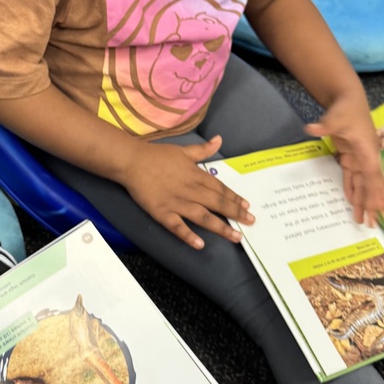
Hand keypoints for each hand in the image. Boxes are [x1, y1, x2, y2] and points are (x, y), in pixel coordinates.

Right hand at [120, 136, 253, 249]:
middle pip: (217, 203)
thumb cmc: (158, 155)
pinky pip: (177, 226)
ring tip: (236, 237)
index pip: (220, 188)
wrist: (132, 162)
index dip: (234, 198)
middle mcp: (190, 190)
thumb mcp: (183, 150)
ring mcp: (177, 203)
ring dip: (220, 227)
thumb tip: (220, 139)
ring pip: (203, 217)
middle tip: (251, 222)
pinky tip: (200, 244)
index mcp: (196, 175)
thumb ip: (203, 150)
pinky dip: (188, 236)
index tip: (247, 206)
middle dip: (235, 213)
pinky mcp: (162, 213)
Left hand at [304, 94, 383, 225]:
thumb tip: (311, 128)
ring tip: (362, 220)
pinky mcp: (351, 156)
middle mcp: (367, 156)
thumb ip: (325, 125)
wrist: (348, 98)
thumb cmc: (346, 107)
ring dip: (362, 201)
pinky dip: (353, 189)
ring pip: (363, 183)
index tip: (379, 209)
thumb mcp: (335, 116)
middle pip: (370, 184)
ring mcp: (359, 157)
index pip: (372, 174)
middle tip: (371, 225)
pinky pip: (353, 176)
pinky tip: (352, 202)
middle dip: (370, 204)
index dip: (375, 192)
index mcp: (367, 149)